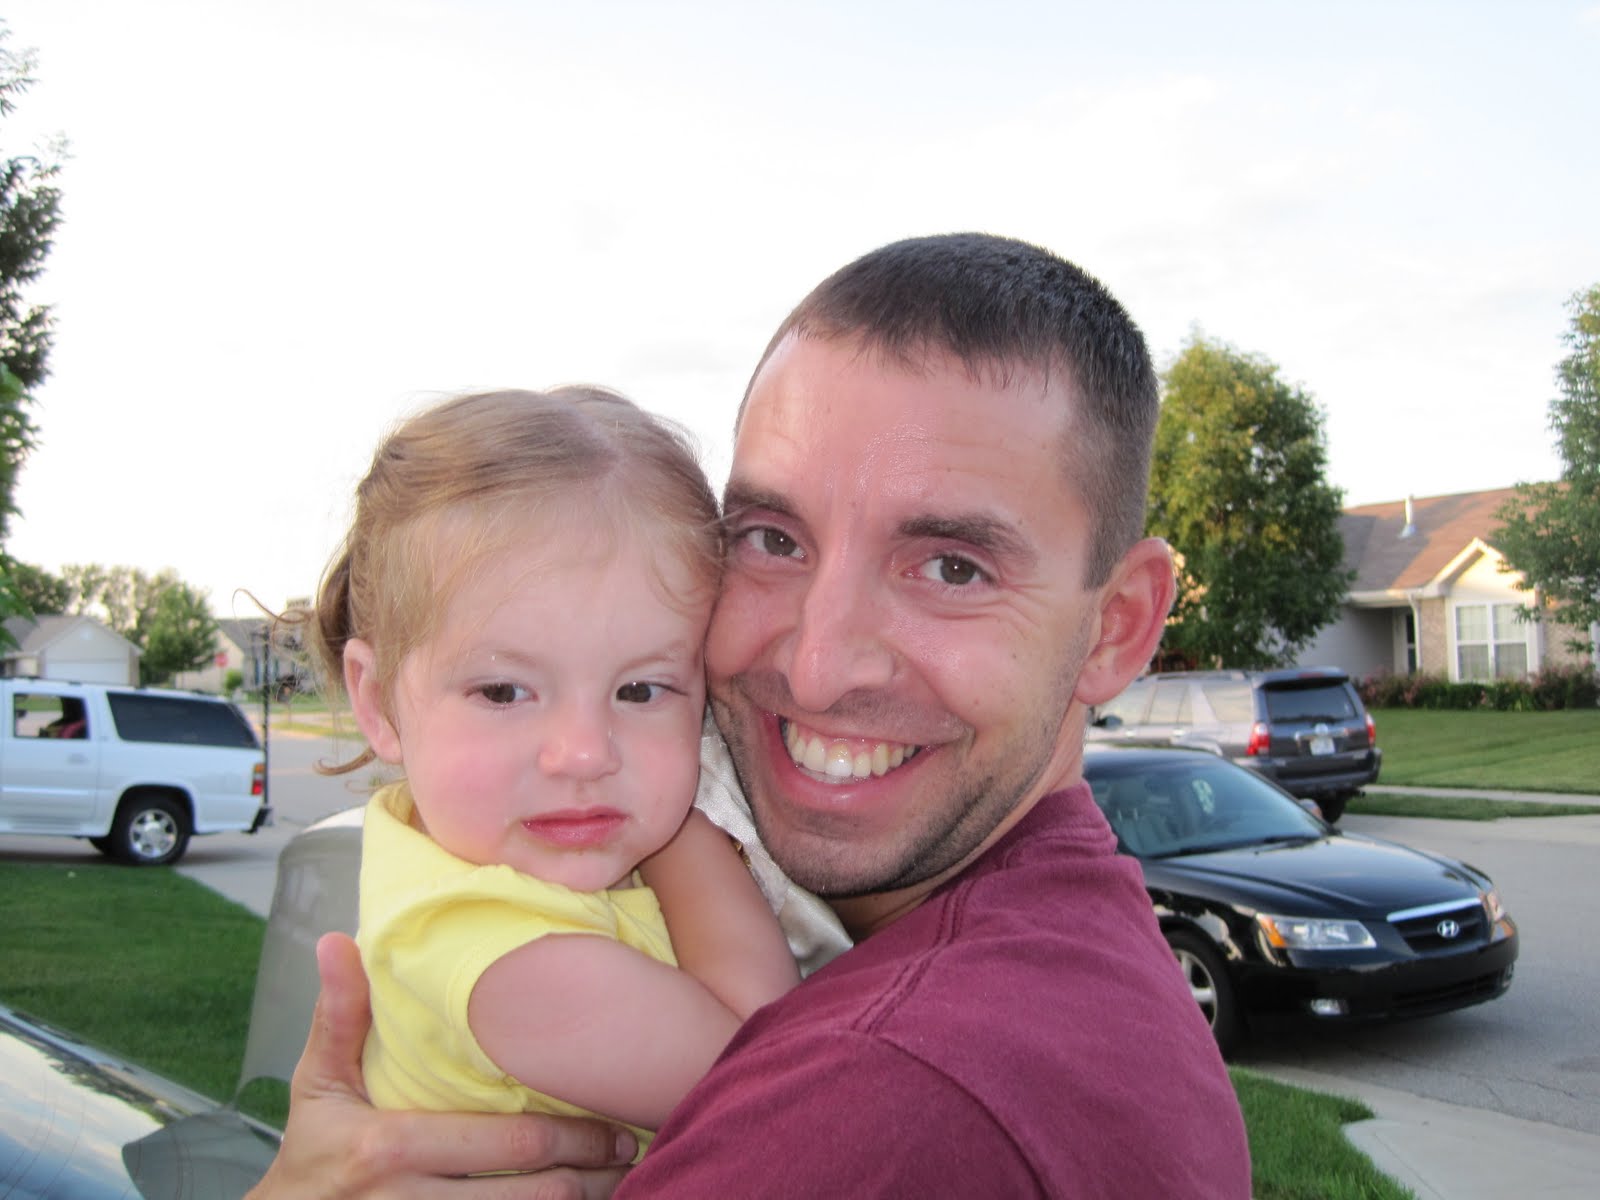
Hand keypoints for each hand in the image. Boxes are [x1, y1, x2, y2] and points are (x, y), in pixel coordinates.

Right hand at [246, 933, 636, 1199]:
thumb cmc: (310, 1154)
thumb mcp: (317, 1086)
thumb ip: (338, 1016)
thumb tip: (336, 940)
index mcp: (388, 1148)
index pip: (509, 1143)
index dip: (575, 1137)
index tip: (617, 1125)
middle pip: (533, 1194)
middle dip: (591, 1176)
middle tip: (630, 1152)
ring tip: (617, 1186)